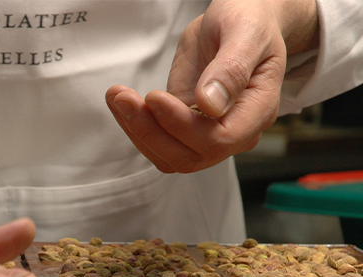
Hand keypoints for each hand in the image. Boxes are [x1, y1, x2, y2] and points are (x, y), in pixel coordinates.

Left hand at [105, 0, 318, 173]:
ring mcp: (207, 134)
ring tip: (118, 95)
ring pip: (167, 155)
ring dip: (136, 130)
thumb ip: (231, 68)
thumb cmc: (248, 22)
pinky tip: (120, 101)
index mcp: (257, 111)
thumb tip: (211, 105)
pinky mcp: (182, 128)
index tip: (154, 97)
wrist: (237, 23)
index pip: (218, 139)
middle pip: (188, 155)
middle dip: (149, 130)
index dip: (182, 125)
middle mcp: (234, 132)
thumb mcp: (244, 32)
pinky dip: (134, 125)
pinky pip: (156, 142)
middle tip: (123, 97)